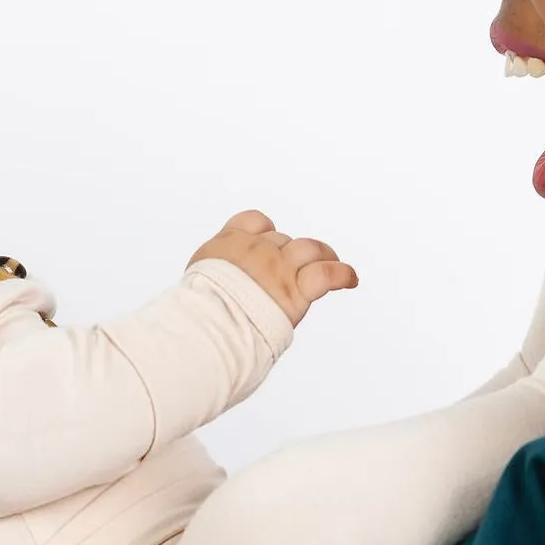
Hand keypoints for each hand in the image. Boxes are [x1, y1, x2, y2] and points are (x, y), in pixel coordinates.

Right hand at [190, 210, 357, 324]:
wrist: (205, 323)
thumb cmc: (194, 313)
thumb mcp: (195, 283)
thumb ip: (212, 280)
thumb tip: (208, 298)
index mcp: (227, 244)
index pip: (252, 222)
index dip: (263, 231)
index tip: (265, 242)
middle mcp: (255, 249)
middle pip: (280, 240)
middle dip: (285, 254)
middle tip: (286, 273)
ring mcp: (278, 267)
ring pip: (308, 248)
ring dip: (320, 253)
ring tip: (330, 259)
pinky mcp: (295, 289)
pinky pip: (328, 273)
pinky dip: (342, 274)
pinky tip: (350, 279)